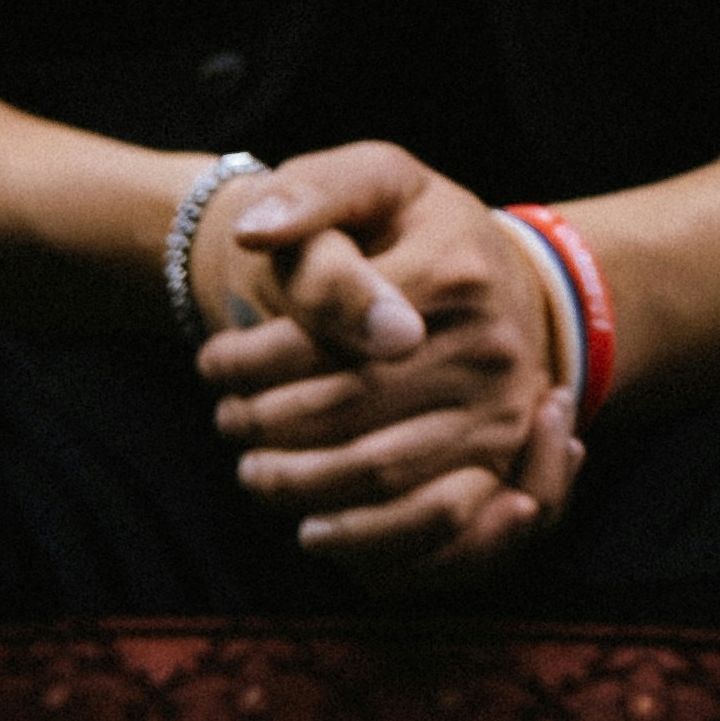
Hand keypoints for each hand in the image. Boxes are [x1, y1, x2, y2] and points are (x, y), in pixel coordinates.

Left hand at [192, 144, 579, 578]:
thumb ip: (313, 193)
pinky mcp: (503, 462)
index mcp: (449, 271)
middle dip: (263, 425)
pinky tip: (313, 531)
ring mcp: (502, 412)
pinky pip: (437, 524)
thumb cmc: (418, 230)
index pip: (325, 336)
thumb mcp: (376, 179)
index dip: (251, 361)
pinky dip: (368, 542)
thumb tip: (252, 234)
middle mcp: (488, 348)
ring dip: (298, 485)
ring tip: (253, 472)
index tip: (212, 363)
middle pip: (346, 411)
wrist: (508, 282)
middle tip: (226, 422)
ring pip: (381, 475)